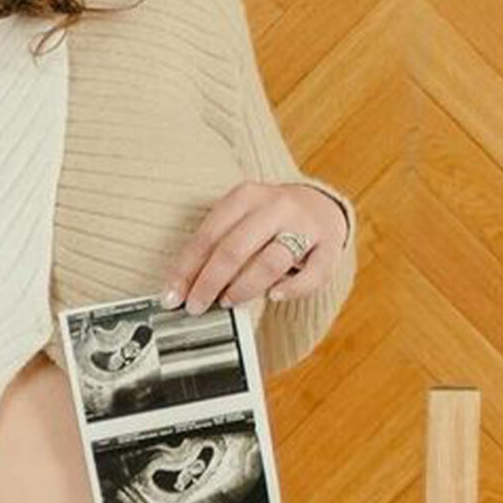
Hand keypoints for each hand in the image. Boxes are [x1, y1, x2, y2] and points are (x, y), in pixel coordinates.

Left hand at [159, 181, 347, 313]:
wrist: (320, 205)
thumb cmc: (268, 220)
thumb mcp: (240, 219)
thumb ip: (215, 247)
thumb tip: (183, 287)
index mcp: (246, 196)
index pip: (208, 235)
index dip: (186, 269)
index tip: (172, 296)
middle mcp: (276, 206)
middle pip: (234, 248)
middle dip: (209, 282)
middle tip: (196, 306)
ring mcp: (305, 226)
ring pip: (270, 261)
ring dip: (244, 287)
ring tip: (227, 301)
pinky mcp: (329, 247)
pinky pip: (313, 273)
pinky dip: (292, 288)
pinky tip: (274, 296)